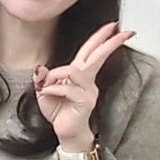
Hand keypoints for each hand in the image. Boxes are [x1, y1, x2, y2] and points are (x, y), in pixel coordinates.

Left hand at [33, 22, 133, 151]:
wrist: (65, 132)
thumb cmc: (59, 112)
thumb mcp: (44, 91)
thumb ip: (43, 78)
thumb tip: (40, 67)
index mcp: (79, 74)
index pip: (90, 52)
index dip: (99, 38)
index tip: (112, 26)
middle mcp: (87, 81)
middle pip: (97, 56)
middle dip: (108, 42)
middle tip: (119, 30)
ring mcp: (88, 91)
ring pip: (75, 70)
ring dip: (56, 75)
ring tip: (46, 86)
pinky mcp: (85, 101)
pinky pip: (67, 88)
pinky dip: (53, 89)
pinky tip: (47, 94)